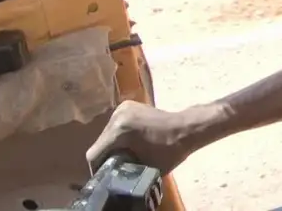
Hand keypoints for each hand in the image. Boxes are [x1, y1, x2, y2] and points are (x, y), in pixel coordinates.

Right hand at [86, 101, 214, 174]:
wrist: (187, 127)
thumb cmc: (170, 150)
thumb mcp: (144, 167)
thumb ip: (122, 171)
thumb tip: (110, 177)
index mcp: (119, 130)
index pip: (94, 154)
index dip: (97, 168)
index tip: (105, 176)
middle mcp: (117, 116)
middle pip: (100, 142)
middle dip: (106, 156)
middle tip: (114, 168)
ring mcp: (122, 108)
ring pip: (107, 133)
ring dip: (112, 145)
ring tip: (123, 156)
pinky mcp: (128, 105)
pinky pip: (116, 125)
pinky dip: (119, 135)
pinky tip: (128, 143)